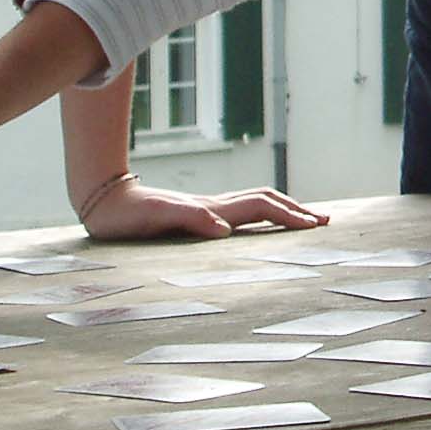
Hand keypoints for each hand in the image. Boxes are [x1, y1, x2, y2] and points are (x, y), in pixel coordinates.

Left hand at [81, 181, 328, 241]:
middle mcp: (215, 206)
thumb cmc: (128, 215)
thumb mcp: (156, 218)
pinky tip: (263, 223)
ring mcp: (208, 208)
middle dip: (297, 210)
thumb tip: (223, 229)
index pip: (261, 207)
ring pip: (256, 203)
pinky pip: (242, 211)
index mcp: (212, 208)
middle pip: (267, 201)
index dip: (289, 216)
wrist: (105, 201)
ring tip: (305, 219)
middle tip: (325, 222)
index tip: (314, 227)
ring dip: (284, 209)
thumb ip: (190, 218)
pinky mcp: (199, 214)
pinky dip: (264, 214)